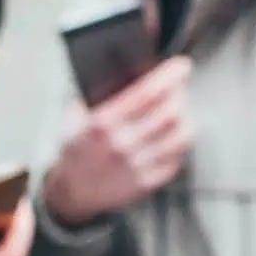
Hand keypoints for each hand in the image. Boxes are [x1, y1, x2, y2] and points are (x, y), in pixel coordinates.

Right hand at [39, 58, 192, 223]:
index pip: (147, 92)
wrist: (70, 190)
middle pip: (170, 113)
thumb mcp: (78, 114)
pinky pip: (177, 158)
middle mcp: (121, 144)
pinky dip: (178, 144)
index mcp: (102, 122)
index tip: (182, 65)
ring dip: (184, 118)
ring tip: (178, 111)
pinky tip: (171, 135)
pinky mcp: (147, 182)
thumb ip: (103, 93)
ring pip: (180, 137)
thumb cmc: (77, 146)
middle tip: (178, 88)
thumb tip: (137, 67)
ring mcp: (136, 165)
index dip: (169, 76)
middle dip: (179, 94)